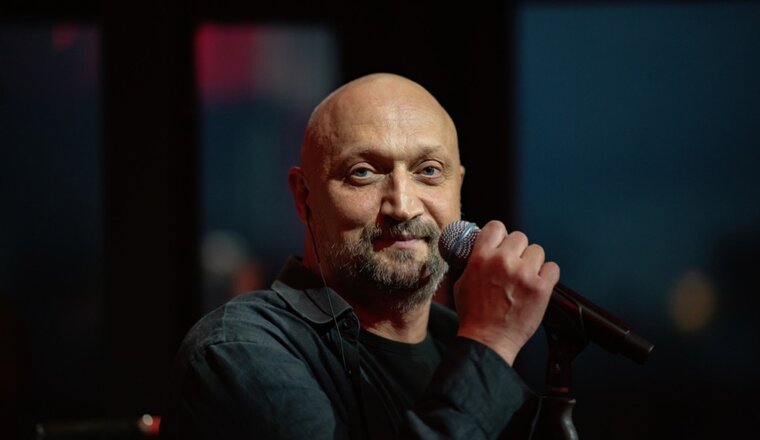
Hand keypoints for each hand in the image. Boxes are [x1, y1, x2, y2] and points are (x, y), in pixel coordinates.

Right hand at [453, 220, 559, 364]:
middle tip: (513, 266)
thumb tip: (481, 248)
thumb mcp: (462, 282)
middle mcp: (503, 262)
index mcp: (481, 257)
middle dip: (516, 250)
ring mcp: (524, 274)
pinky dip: (547, 275)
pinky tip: (538, 284)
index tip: (501, 244)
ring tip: (525, 277)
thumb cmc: (473, 315)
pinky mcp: (540, 288)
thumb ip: (473, 262)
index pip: (496, 227)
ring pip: (537, 250)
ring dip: (532, 262)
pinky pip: (552, 268)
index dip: (500, 235)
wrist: (487, 341)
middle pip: (519, 237)